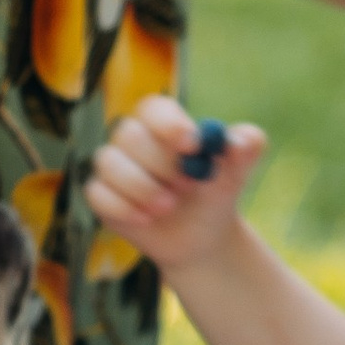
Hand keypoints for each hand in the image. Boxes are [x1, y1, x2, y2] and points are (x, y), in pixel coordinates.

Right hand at [87, 96, 266, 271]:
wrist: (202, 236)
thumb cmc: (216, 192)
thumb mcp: (238, 171)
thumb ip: (246, 149)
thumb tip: (240, 142)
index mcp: (164, 122)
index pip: (154, 108)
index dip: (169, 123)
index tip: (192, 145)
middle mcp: (133, 138)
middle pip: (130, 134)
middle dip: (160, 163)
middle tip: (187, 186)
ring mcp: (113, 166)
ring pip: (110, 163)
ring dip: (142, 188)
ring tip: (169, 207)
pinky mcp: (101, 195)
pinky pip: (99, 194)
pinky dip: (124, 209)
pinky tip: (147, 220)